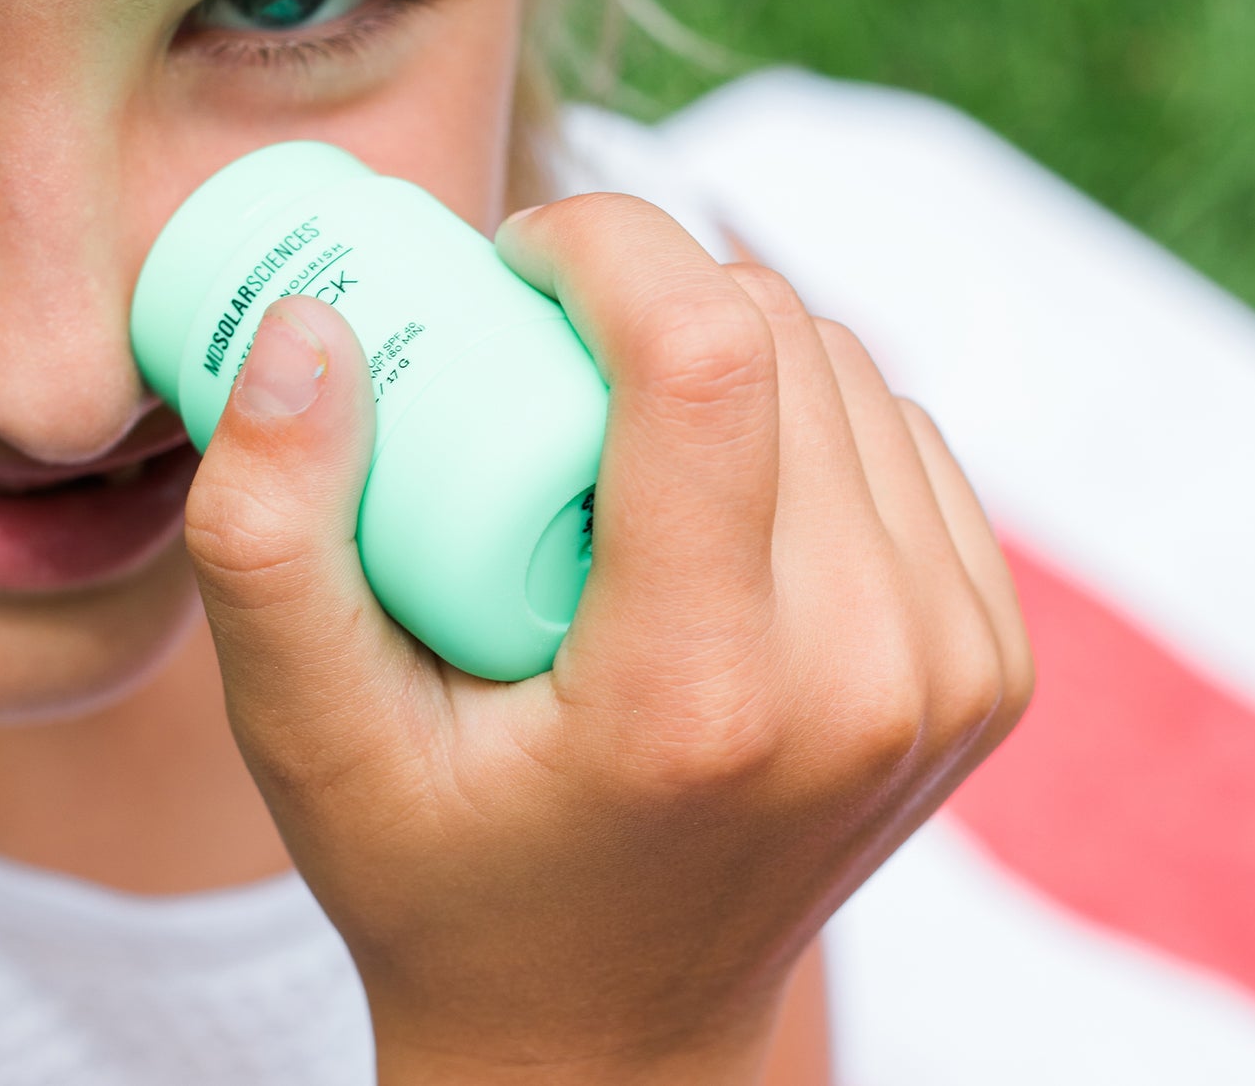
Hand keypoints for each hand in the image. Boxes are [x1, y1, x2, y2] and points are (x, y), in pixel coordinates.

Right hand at [184, 194, 1031, 1084]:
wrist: (610, 1039)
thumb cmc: (441, 877)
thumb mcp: (304, 731)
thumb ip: (267, 531)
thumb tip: (309, 323)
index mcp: (700, 695)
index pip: (705, 356)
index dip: (605, 247)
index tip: (514, 269)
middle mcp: (867, 677)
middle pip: (774, 335)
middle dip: (641, 291)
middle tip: (537, 364)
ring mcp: (950, 668)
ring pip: (843, 359)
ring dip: (721, 341)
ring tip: (613, 431)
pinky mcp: (987, 654)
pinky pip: (895, 427)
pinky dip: (798, 405)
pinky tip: (714, 478)